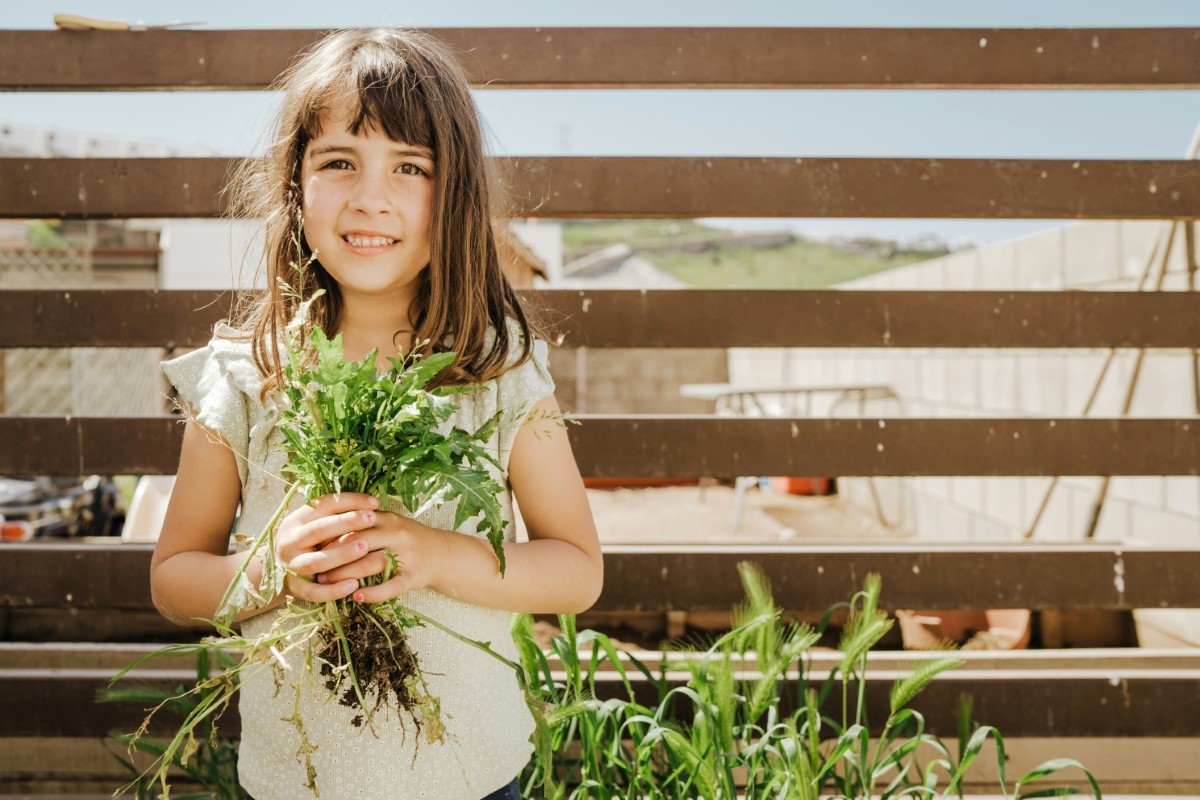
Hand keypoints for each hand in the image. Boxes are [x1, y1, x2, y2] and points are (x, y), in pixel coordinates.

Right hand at [273, 492, 379, 601]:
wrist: (277, 570)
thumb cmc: (308, 542)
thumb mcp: (315, 523)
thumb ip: (335, 514)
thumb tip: (372, 503)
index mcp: (296, 521)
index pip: (323, 505)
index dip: (350, 501)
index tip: (375, 503)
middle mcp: (290, 541)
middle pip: (318, 530)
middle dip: (346, 523)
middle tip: (372, 519)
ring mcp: (291, 565)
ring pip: (315, 561)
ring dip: (341, 554)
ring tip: (365, 547)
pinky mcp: (295, 588)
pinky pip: (314, 592)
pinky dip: (334, 590)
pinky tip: (354, 585)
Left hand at [315, 510, 452, 602]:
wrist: (443, 553)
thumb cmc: (408, 538)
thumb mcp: (389, 522)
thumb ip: (364, 522)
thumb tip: (326, 527)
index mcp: (389, 519)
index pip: (355, 523)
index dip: (331, 534)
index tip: (313, 544)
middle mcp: (398, 535)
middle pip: (360, 543)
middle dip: (334, 556)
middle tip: (314, 567)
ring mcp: (407, 557)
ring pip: (372, 564)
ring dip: (347, 575)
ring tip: (326, 583)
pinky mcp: (414, 577)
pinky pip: (391, 587)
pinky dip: (372, 593)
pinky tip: (356, 597)